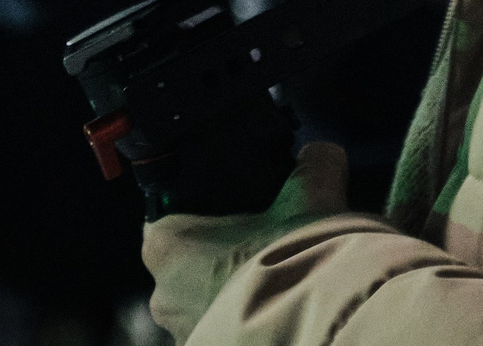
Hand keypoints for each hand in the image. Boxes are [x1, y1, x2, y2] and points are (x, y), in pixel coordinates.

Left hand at [144, 141, 349, 343]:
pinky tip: (280, 310)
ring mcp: (184, 335)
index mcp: (166, 244)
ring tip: (281, 281)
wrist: (316, 329)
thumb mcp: (311, 195)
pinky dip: (245, 321)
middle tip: (268, 243)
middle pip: (188, 262)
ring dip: (234, 291)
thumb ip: (313, 165)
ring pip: (205, 301)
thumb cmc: (294, 259)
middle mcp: (163, 295)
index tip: (237, 207)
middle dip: (224, 253)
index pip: (169, 216)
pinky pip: (223, 332)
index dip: (203, 209)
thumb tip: (319, 155)